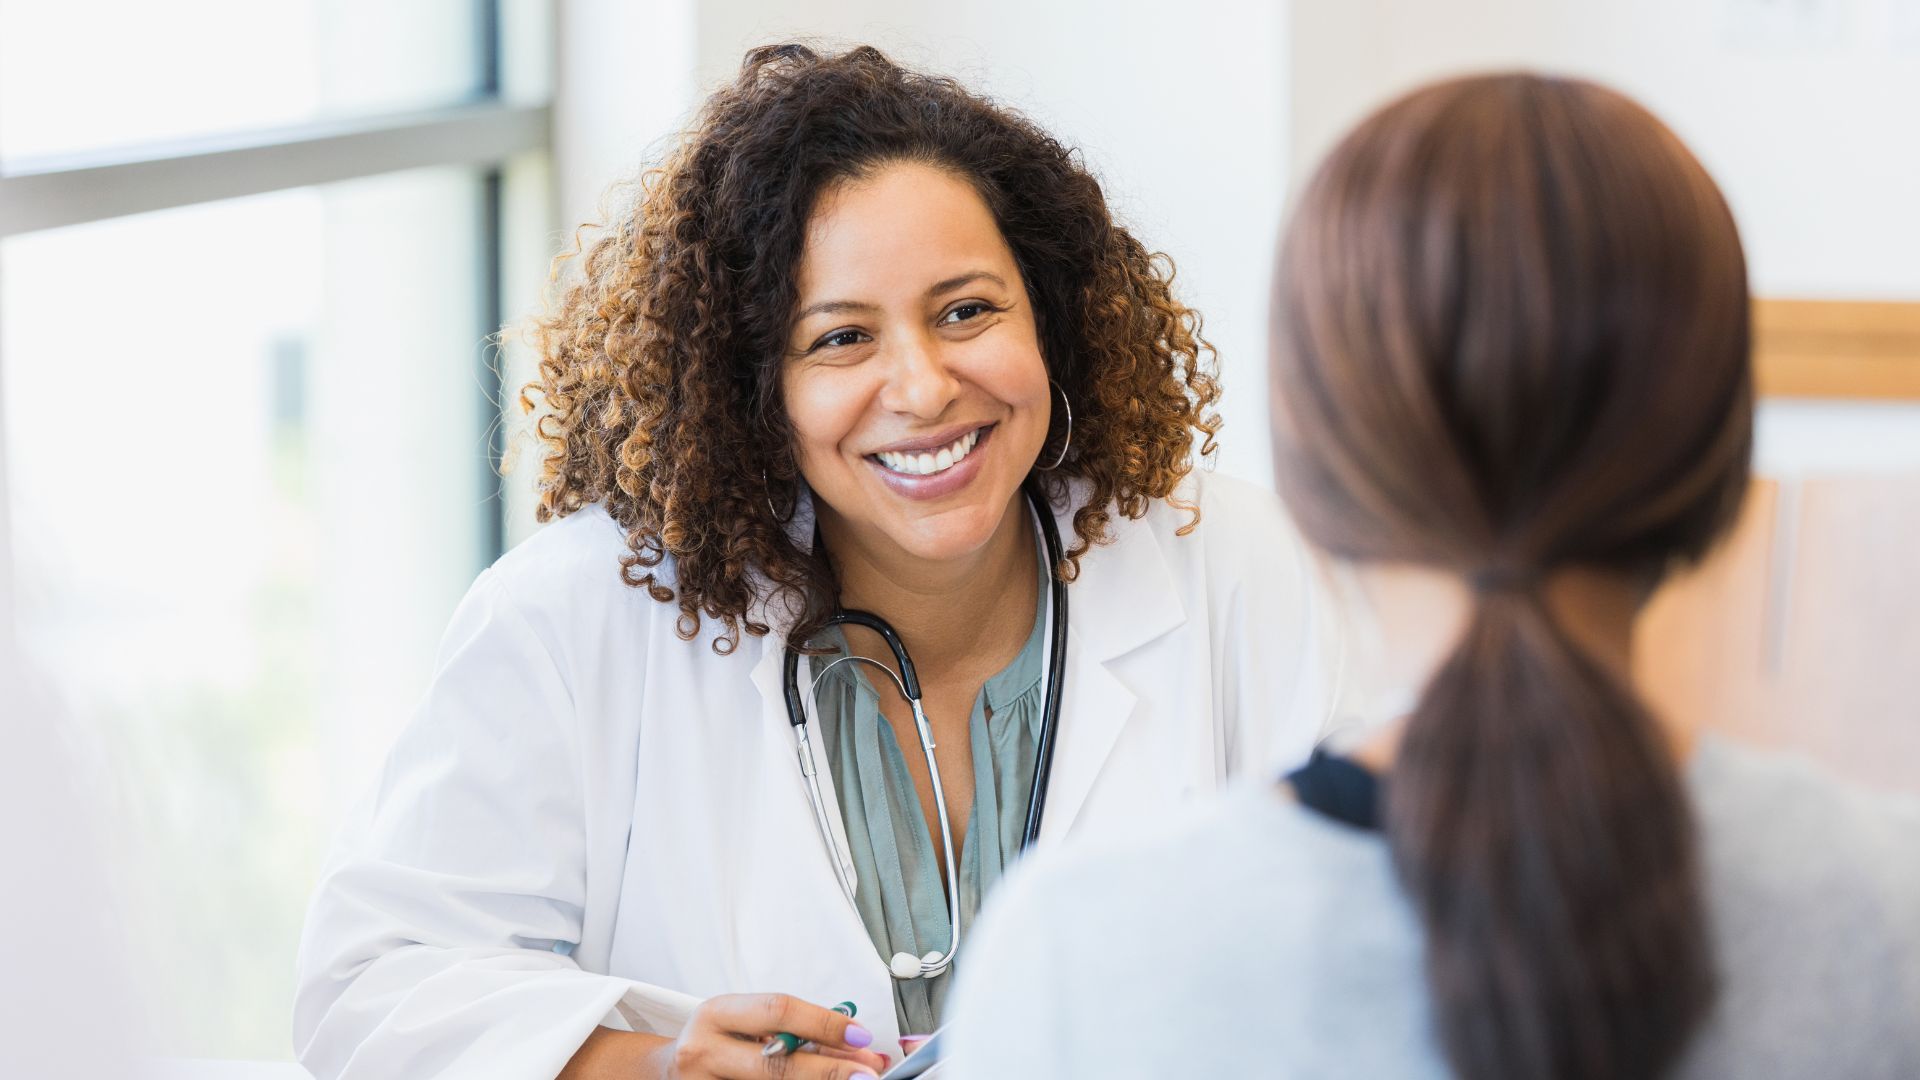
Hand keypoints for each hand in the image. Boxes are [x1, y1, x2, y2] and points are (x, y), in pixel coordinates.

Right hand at [654, 993, 890, 1079]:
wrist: (666, 1073)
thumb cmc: (718, 1042)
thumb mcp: (745, 1024)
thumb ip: (797, 1031)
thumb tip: (859, 1046)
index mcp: (715, 1014)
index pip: (777, 1011)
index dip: (823, 1023)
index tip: (861, 1035)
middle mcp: (703, 1051)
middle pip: (776, 1064)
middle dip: (830, 1070)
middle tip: (868, 1072)